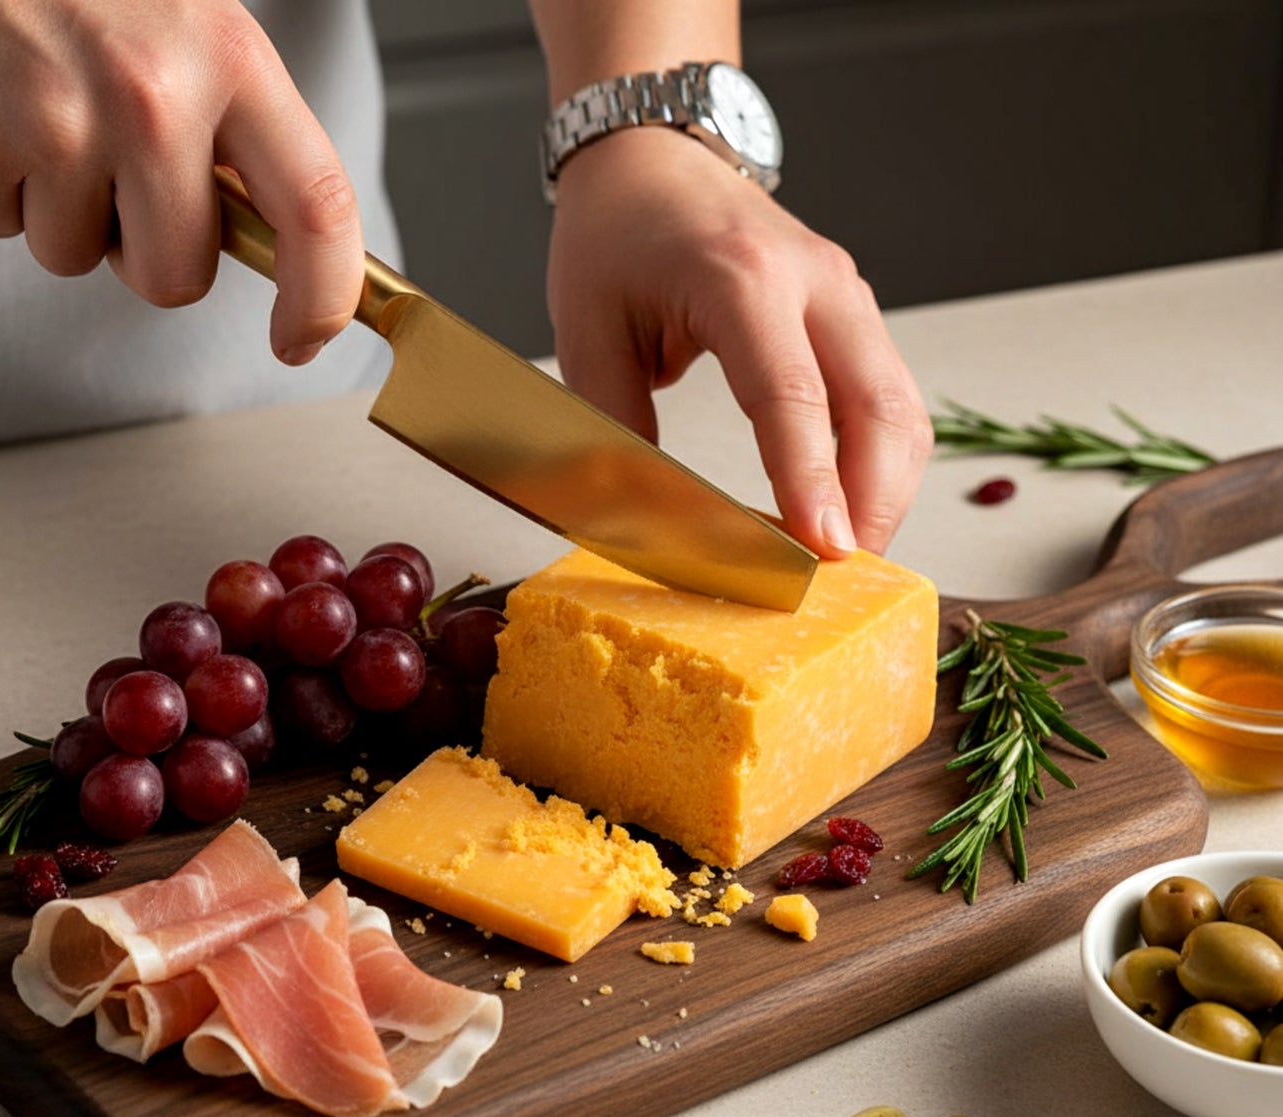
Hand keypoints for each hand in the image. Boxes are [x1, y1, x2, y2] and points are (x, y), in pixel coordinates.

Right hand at [0, 0, 359, 363]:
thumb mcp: (195, 29)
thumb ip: (237, 134)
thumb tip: (271, 245)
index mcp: (229, 61)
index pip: (315, 210)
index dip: (320, 296)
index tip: (301, 337)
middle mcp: (151, 96)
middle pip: (176, 278)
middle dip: (147, 254)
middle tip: (117, 174)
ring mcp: (57, 122)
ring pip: (76, 258)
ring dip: (61, 211)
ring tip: (44, 112)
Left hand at [547, 127, 931, 556]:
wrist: (655, 161)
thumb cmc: (616, 237)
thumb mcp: (587, 332)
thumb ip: (613, 428)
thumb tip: (641, 519)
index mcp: (740, 277)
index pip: (792, 396)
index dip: (810, 481)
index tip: (825, 551)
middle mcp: (814, 281)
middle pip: (881, 408)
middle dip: (872, 506)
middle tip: (843, 581)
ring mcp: (847, 295)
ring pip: (903, 411)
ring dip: (886, 492)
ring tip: (846, 558)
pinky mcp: (855, 317)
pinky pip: (889, 401)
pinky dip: (880, 464)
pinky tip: (848, 509)